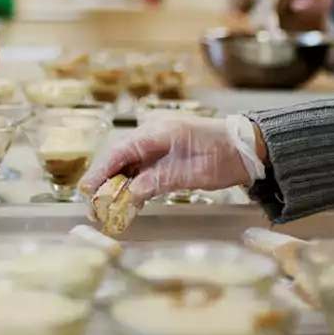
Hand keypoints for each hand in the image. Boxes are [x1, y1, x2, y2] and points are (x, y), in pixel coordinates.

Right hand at [79, 116, 262, 208]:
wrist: (246, 147)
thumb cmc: (223, 157)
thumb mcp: (192, 174)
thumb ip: (158, 181)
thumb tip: (129, 195)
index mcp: (160, 131)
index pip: (121, 150)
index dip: (101, 170)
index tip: (87, 190)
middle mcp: (154, 130)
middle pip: (118, 154)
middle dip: (103, 178)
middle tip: (92, 204)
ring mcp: (157, 138)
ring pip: (126, 159)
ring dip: (115, 181)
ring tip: (103, 204)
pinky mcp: (162, 148)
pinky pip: (139, 162)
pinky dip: (130, 179)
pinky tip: (125, 196)